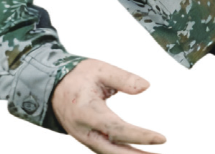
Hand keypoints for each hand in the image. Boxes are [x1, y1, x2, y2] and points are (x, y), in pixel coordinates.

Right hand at [51, 59, 166, 152]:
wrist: (53, 87)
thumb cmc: (76, 78)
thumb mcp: (100, 70)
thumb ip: (123, 78)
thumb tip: (145, 86)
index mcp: (87, 112)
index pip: (117, 129)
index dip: (140, 136)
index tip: (161, 138)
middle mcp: (85, 130)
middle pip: (114, 151)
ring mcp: (85, 138)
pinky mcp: (89, 140)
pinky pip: (107, 152)